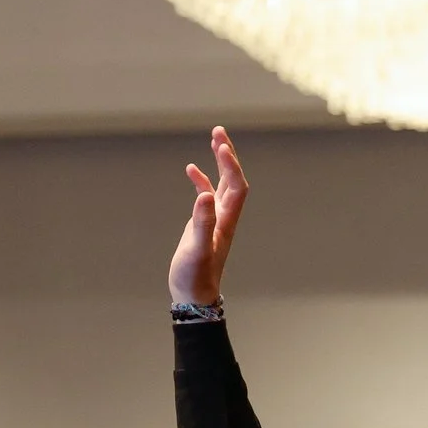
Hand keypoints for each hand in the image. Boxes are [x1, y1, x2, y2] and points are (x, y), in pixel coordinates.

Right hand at [169, 126, 247, 304]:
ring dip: (219, 162)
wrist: (193, 295)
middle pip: (233, 179)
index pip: (236, 185)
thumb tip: (205, 194)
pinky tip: (191, 170)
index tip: (221, 145)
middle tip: (219, 132)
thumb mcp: (197, 248)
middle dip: (228, 155)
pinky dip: (201, 180)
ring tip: (214, 139)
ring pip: (222, 184)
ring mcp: (215, 219)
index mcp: (226, 220)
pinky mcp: (203, 224)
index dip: (231, 165)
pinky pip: (206, 196)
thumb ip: (202, 222)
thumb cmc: (195, 275)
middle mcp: (225, 216)